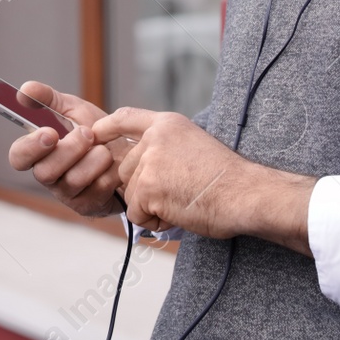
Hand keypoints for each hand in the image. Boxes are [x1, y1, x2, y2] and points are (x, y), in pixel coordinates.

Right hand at [6, 82, 134, 219]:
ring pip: (72, 180)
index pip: (18, 156)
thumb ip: (50, 99)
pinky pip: (96, 190)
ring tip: (106, 149)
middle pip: (44, 172)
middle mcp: (49, 175)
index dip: (30, 147)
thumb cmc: (99, 133)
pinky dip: (110, 172)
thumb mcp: (75, 110)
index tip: (50, 132)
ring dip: (94, 159)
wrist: (133, 154)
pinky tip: (115, 166)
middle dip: (69, 150)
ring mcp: (68, 193)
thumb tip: (25, 89)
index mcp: (40, 152)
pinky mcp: (88, 205)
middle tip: (88, 133)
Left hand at [92, 107, 317, 250]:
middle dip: (144, 189)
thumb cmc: (226, 178)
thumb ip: (164, 147)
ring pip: (130, 194)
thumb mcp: (193, 144)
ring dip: (151, 207)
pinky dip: (154, 222)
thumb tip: (138, 165)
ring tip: (183, 201)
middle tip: (179, 192)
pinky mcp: (147, 188)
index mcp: (167, 124)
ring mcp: (149, 163)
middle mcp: (154, 138)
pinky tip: (178, 214)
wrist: (245, 193)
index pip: (125, 118)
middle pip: (125, 169)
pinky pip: (135, 214)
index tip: (94, 135)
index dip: (106, 127)